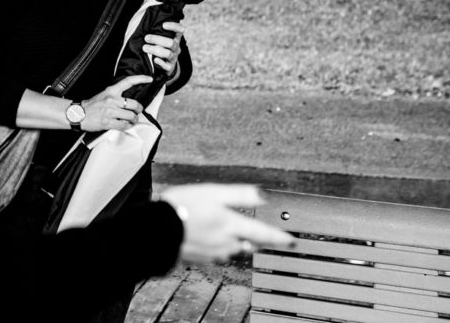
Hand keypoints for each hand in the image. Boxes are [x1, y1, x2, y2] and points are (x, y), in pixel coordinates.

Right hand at [80, 75, 151, 131]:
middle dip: (139, 110)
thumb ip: (116, 96)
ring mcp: (110, 112)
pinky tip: (126, 125)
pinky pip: (124, 125)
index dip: (140, 79)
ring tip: (132, 120)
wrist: (78, 114)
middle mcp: (112, 100)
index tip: (149, 79)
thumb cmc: (91, 106)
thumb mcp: (104, 95)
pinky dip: (127, 126)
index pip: (128, 82)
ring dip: (134, 119)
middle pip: (134, 104)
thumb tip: (129, 100)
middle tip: (137, 111)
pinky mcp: (108, 122)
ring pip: (131, 116)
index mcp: (111, 91)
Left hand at [144, 21, 183, 73]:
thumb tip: (144, 19)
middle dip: (157, 39)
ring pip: (168, 54)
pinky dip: (161, 62)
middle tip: (146, 38)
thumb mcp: (160, 37)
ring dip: (155, 50)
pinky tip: (155, 59)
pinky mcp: (170, 67)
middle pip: (171, 43)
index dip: (174, 27)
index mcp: (175, 38)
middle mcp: (176, 47)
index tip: (163, 25)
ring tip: (145, 48)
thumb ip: (156, 30)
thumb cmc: (159, 47)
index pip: (179, 30)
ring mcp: (174, 58)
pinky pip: (167, 66)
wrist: (164, 65)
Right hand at [159, 184, 295, 263]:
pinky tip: (212, 240)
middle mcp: (227, 243)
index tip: (292, 240)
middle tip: (268, 237)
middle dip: (260, 241)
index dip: (281, 237)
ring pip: (235, 250)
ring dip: (240, 244)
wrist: (156, 229)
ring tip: (237, 235)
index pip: (264, 234)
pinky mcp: (201, 258)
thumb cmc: (182, 207)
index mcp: (232, 225)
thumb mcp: (213, 192)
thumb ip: (240, 194)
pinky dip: (220, 248)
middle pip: (251, 244)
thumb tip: (264, 195)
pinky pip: (218, 255)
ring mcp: (214, 253)